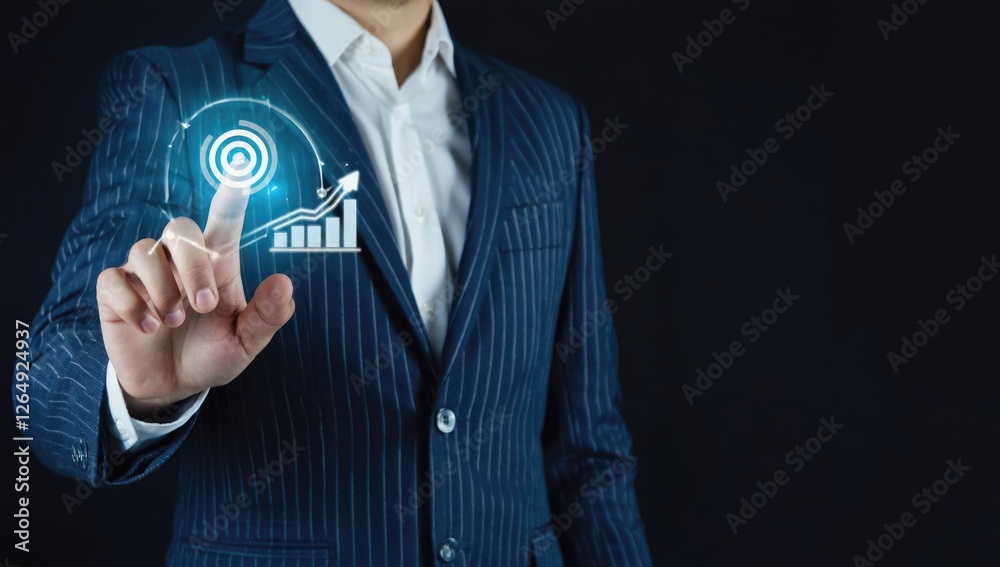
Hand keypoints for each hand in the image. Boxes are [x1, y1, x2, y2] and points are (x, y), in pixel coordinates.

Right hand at [96, 180, 294, 418]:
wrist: (172, 386)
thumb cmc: (212, 355)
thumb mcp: (246, 343)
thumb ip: (267, 316)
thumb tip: (285, 283)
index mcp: (218, 264)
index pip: (224, 220)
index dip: (231, 195)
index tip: (240, 166)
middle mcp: (180, 260)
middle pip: (180, 228)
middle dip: (193, 267)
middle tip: (203, 306)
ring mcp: (145, 274)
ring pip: (145, 250)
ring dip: (162, 289)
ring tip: (172, 322)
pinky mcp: (115, 292)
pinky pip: (113, 279)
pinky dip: (132, 304)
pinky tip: (147, 328)